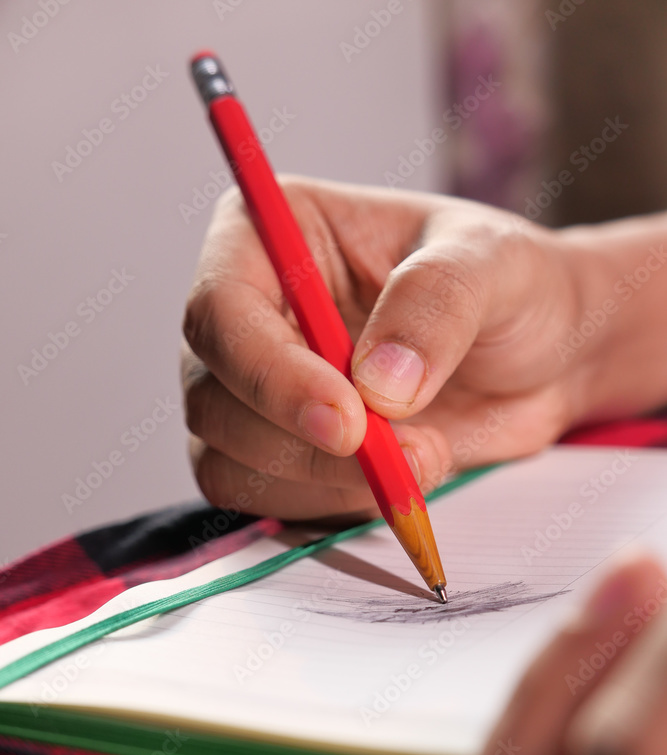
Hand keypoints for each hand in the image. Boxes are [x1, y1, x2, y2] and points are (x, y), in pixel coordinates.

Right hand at [182, 176, 618, 520]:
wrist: (545, 359)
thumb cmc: (512, 287)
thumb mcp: (493, 265)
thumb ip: (436, 304)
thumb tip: (375, 384)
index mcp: (275, 236)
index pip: (220, 309)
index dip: (270, 373)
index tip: (349, 418)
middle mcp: (251, 315)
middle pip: (214, 398)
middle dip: (303, 442)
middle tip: (403, 452)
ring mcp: (259, 391)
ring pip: (229, 460)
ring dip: (323, 481)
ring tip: (423, 456)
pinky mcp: (283, 452)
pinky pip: (266, 500)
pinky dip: (329, 506)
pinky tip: (395, 480)